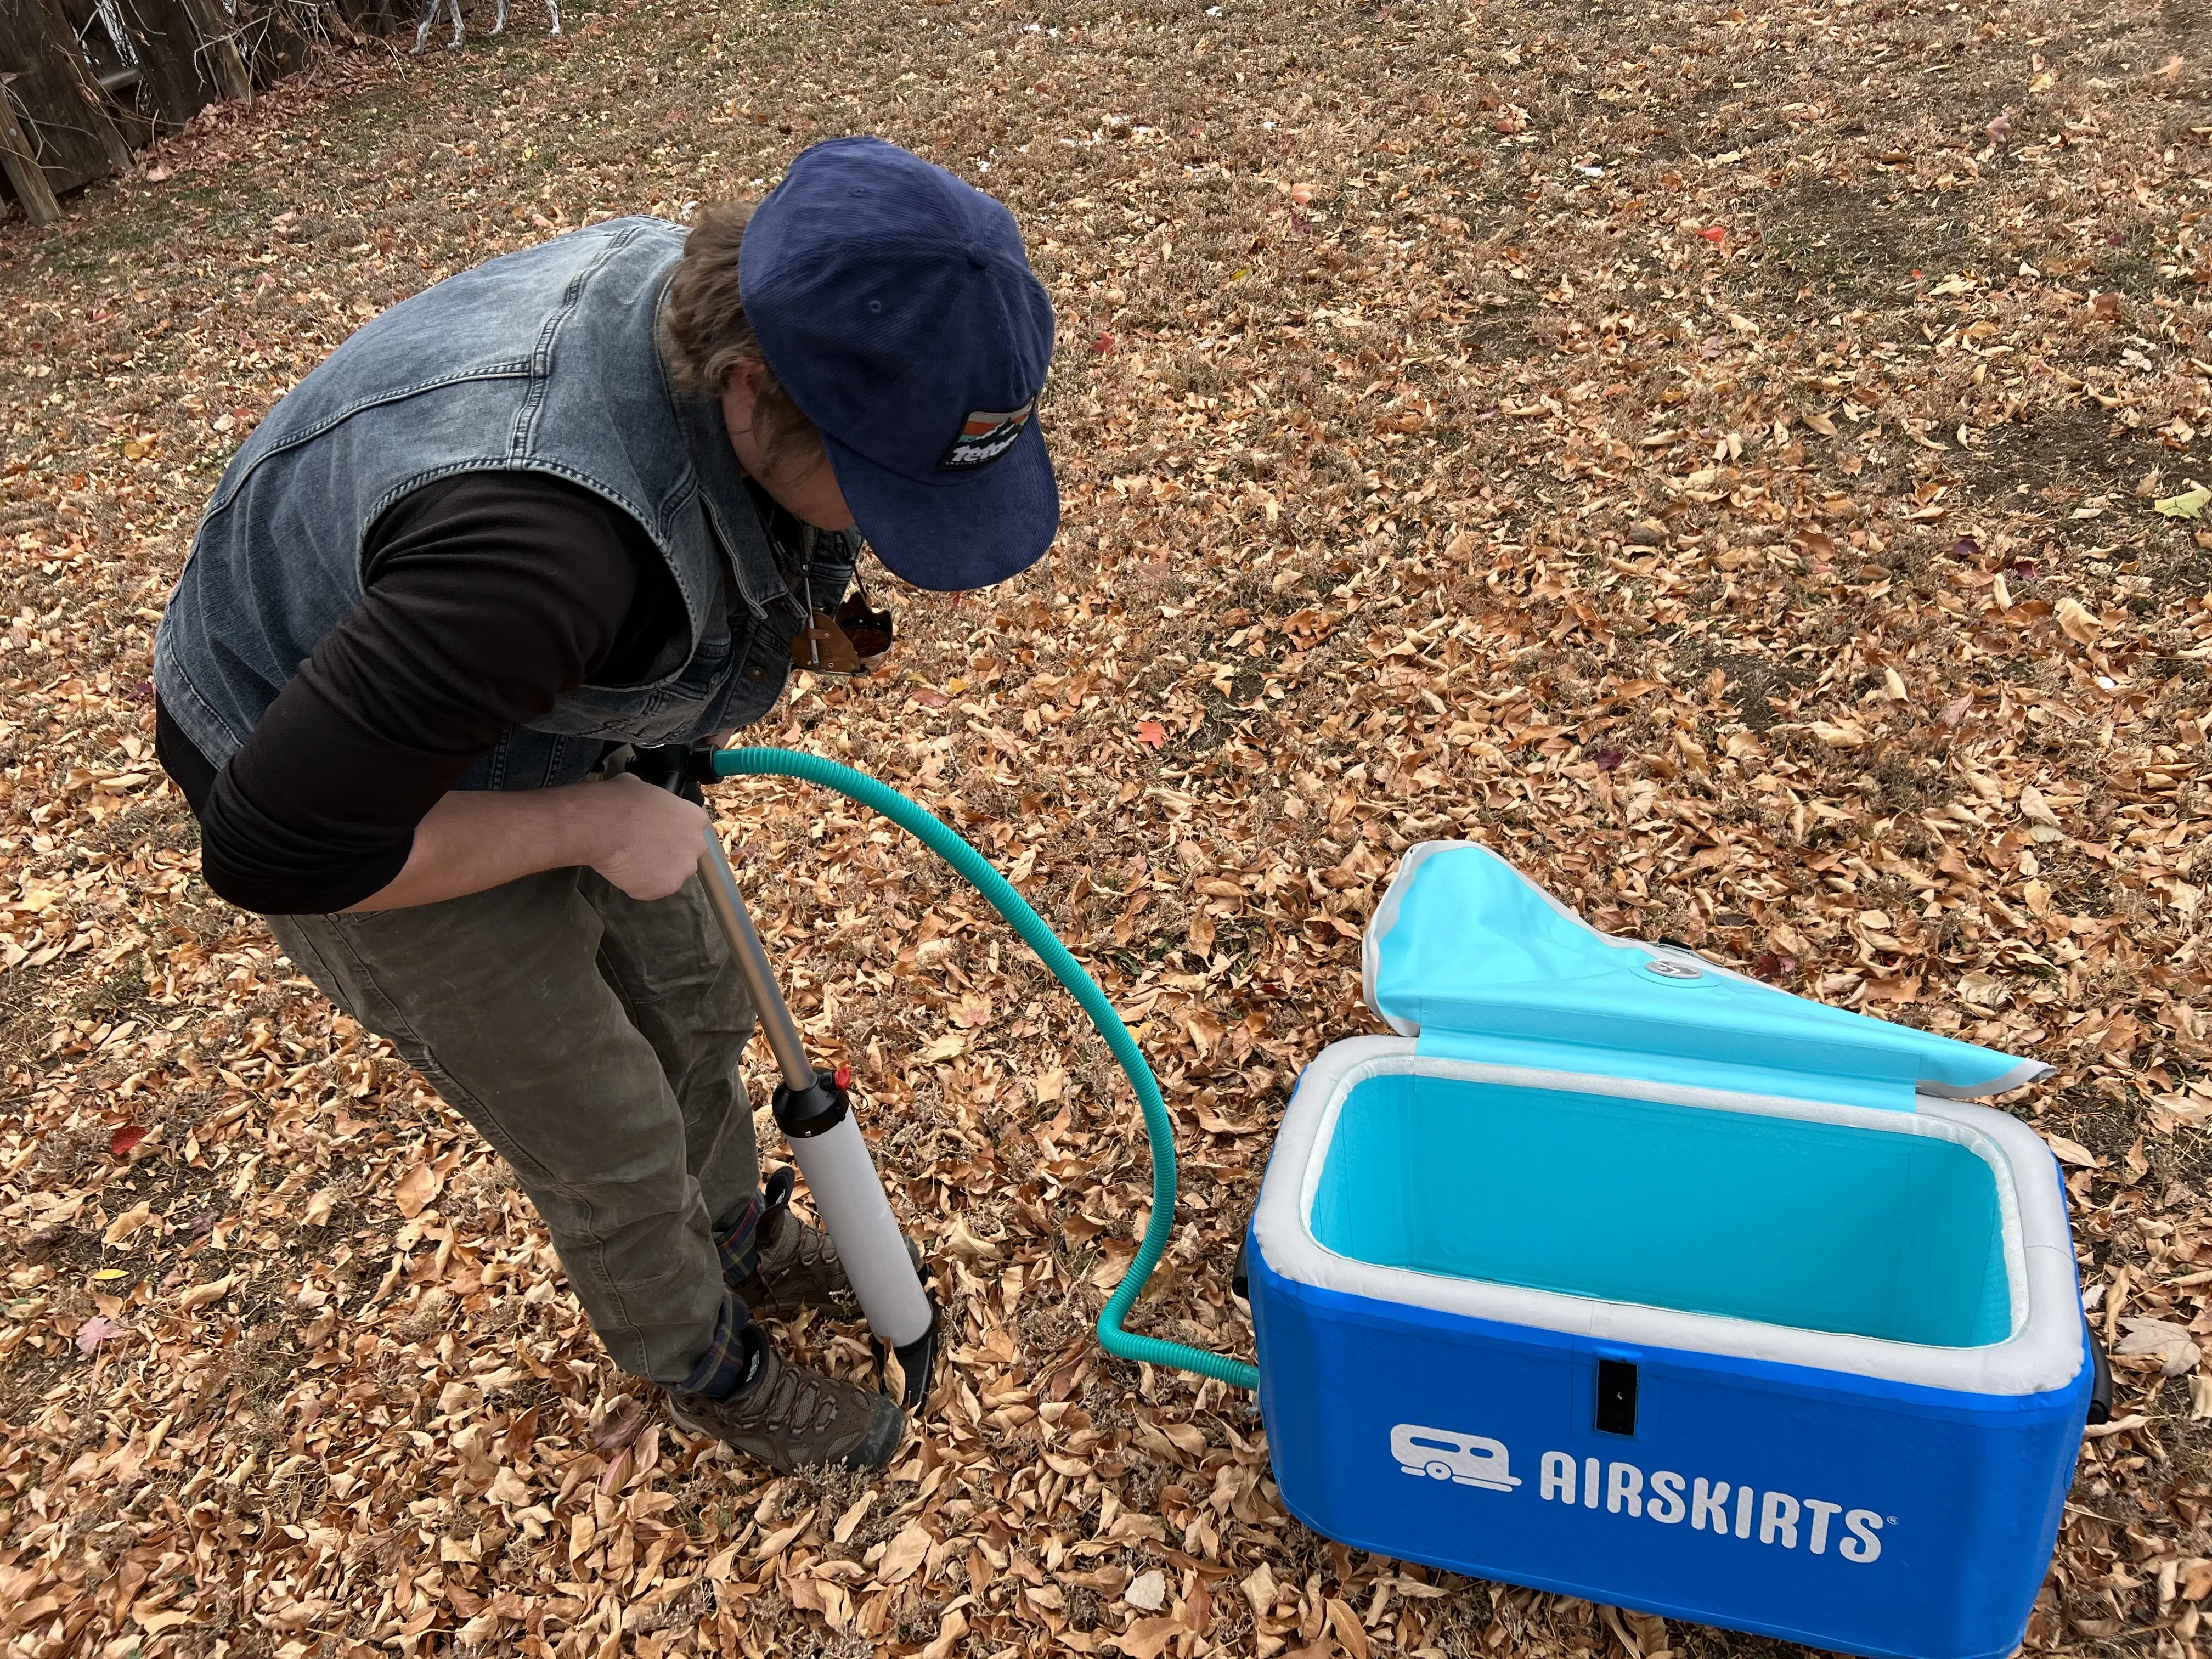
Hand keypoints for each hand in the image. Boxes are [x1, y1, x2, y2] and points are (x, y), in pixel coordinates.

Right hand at [581, 773, 710, 900]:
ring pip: (670, 874)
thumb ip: (651, 800)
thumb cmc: (619, 802)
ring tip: (630, 860)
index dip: (672, 832)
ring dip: (654, 870)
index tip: (657, 833)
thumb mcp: (638, 786)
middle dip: (667, 854)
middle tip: (643, 848)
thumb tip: (641, 799)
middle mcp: (696, 845)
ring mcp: (682, 869)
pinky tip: (623, 870)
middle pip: (686, 854)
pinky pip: (651, 889)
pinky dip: (638, 884)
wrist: (602, 826)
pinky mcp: (665, 888)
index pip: (691, 829)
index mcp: (694, 818)